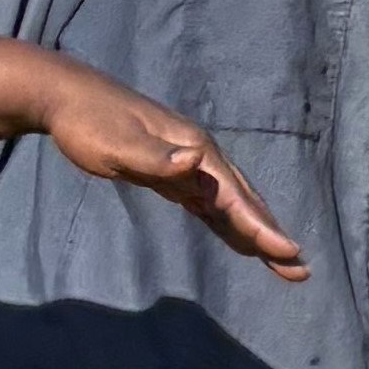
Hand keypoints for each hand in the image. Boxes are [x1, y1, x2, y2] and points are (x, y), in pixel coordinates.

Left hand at [36, 59, 305, 275]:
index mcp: (197, 152)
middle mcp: (201, 160)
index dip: (262, 227)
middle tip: (300, 270)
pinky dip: (227, 224)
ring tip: (282, 260)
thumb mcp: (119, 144)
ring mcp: (188, 167)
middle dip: (271, 236)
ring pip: (230, 206)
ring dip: (255, 233)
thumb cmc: (90, 122)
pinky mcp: (171, 176)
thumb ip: (157, 158)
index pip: (236, 197)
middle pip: (244, 203)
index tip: (290, 252)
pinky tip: (236, 237)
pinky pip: (209, 206)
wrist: (68, 98)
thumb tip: (196, 161)